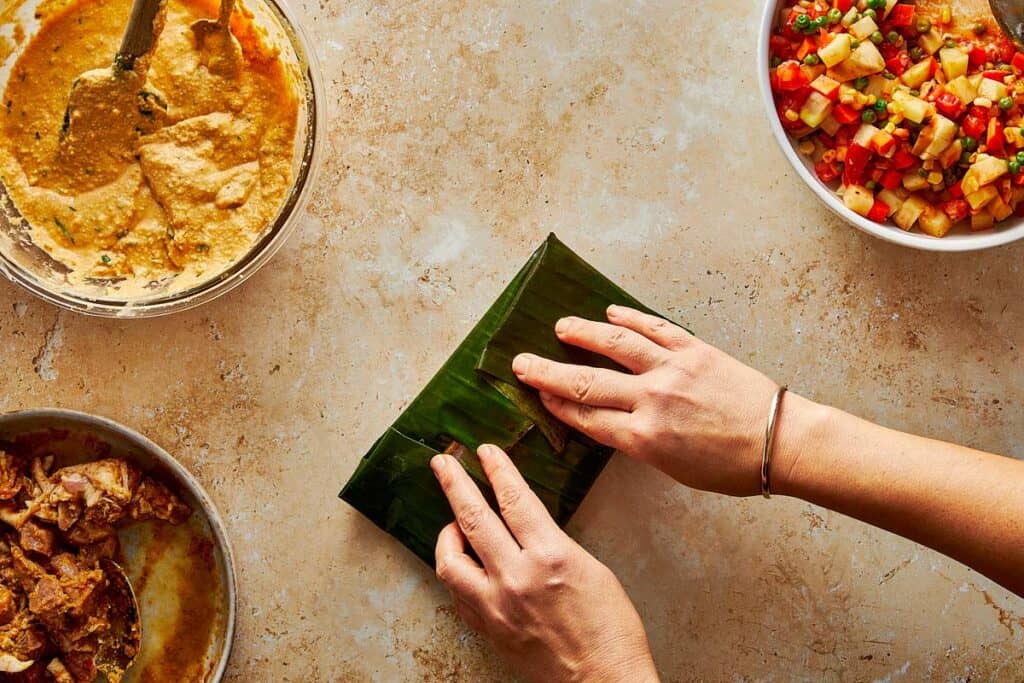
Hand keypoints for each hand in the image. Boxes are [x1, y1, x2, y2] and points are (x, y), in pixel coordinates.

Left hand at [431, 445, 658, 682]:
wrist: (603, 681)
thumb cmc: (611, 628)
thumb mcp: (591, 568)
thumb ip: (552, 542)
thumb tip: (526, 525)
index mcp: (550, 556)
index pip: (513, 499)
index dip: (497, 469)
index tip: (484, 451)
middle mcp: (516, 577)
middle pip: (472, 518)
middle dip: (454, 484)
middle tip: (442, 463)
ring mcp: (497, 606)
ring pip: (450, 560)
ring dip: (447, 533)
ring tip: (452, 522)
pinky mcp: (489, 628)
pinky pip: (458, 592)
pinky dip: (456, 571)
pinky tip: (463, 562)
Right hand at [512, 305, 782, 496]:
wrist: (779, 441)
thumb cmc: (731, 467)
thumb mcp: (675, 469)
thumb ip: (640, 443)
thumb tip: (613, 421)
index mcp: (645, 438)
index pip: (587, 416)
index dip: (556, 404)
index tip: (536, 393)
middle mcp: (652, 400)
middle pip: (587, 381)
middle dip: (549, 371)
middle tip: (522, 361)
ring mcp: (673, 370)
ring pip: (616, 344)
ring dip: (583, 332)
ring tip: (560, 326)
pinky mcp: (695, 349)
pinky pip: (655, 328)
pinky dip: (631, 318)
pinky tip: (611, 311)